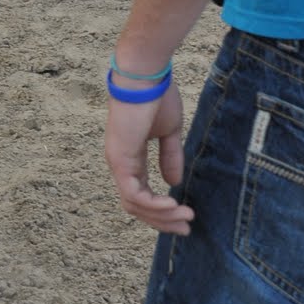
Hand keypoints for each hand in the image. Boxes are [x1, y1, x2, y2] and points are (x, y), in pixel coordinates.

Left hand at [104, 82, 193, 234]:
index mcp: (130, 157)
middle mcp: (120, 163)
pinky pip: (134, 194)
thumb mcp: (169, 132)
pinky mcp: (119, 159)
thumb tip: (173, 182)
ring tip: (186, 216)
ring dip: (162, 215)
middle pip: (137, 206)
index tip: (186, 217)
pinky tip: (173, 205)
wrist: (146, 76)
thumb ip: (170, 157)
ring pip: (135, 204)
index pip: (141, 194)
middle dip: (162, 220)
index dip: (162, 210)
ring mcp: (117, 162)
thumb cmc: (156, 96)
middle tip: (186, 228)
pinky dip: (153, 205)